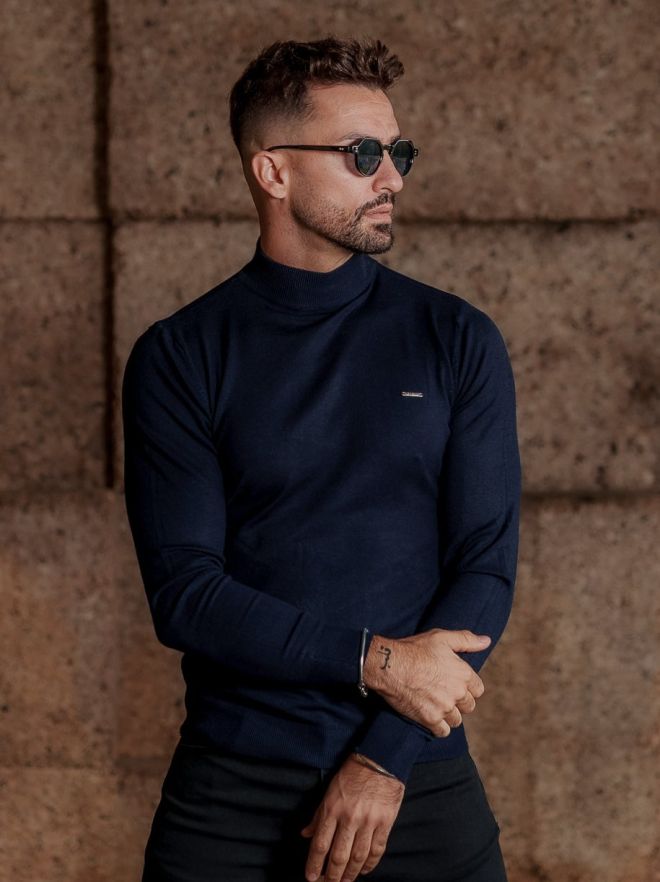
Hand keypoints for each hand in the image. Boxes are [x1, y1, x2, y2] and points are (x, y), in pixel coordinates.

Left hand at [300, 754, 404, 881]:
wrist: (380, 759)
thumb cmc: (352, 773)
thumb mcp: (329, 790)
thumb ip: (318, 815)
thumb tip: (305, 834)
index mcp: (332, 808)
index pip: (320, 844)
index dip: (314, 865)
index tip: (311, 878)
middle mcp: (349, 817)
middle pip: (338, 856)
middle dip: (331, 876)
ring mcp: (369, 821)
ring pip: (357, 857)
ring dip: (350, 874)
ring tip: (344, 881)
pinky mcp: (385, 822)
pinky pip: (377, 850)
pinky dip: (370, 865)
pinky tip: (363, 870)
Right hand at [363, 628, 489, 735]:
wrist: (390, 665)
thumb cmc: (415, 649)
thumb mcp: (441, 638)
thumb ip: (467, 640)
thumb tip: (486, 641)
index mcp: (463, 674)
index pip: (478, 689)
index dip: (468, 687)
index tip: (456, 684)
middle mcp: (457, 693)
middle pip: (469, 706)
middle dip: (459, 701)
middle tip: (444, 694)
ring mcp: (444, 708)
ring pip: (456, 720)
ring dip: (449, 714)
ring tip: (436, 704)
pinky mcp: (430, 719)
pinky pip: (443, 731)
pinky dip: (438, 726)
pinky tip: (431, 716)